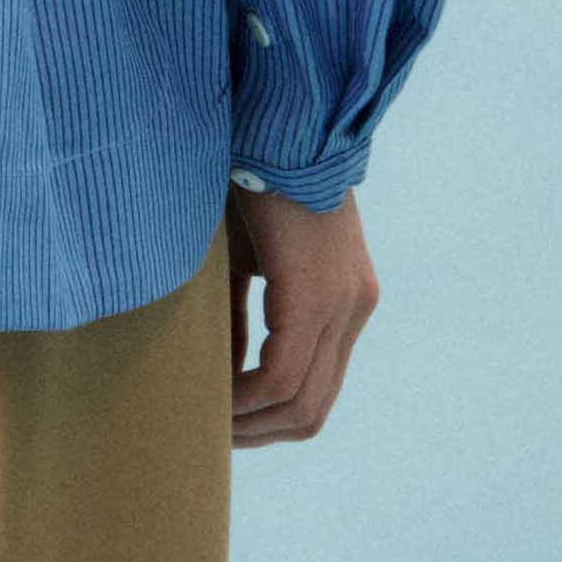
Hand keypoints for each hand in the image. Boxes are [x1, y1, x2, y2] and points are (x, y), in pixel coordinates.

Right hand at [225, 183, 375, 445]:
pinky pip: (282, 374)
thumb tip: (231, 374)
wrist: (273, 127)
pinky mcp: (318, 296)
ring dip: (250, 421)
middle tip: (212, 434)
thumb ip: (248, 320)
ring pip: (301, 400)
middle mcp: (354, 308)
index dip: (271, 421)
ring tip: (207, 419)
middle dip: (259, 433)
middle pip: (313, 409)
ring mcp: (343, 304)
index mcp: (346, 300)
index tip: (225, 423)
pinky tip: (213, 391)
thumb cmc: (250, 185)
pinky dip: (245, 395)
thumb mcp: (248, 263)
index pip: (318, 390)